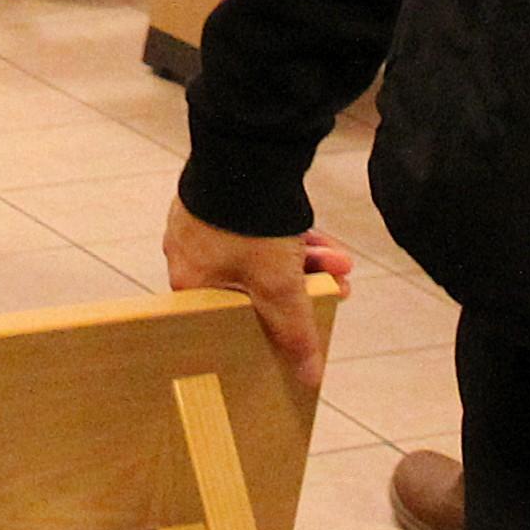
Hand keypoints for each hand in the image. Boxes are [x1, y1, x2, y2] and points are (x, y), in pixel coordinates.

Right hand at [163, 202, 356, 390]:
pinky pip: (258, 225)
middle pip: (250, 285)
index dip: (266, 325)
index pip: (226, 319)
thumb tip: (308, 377)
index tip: (296, 324)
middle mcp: (188, 251)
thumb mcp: (279, 286)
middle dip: (299, 289)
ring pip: (259, 253)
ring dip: (304, 262)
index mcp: (190, 282)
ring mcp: (204, 219)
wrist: (246, 151)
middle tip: (333, 289)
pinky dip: (292, 236)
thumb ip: (293, 332)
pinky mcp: (223, 193)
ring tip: (340, 264)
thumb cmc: (248, 227)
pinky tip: (327, 242)